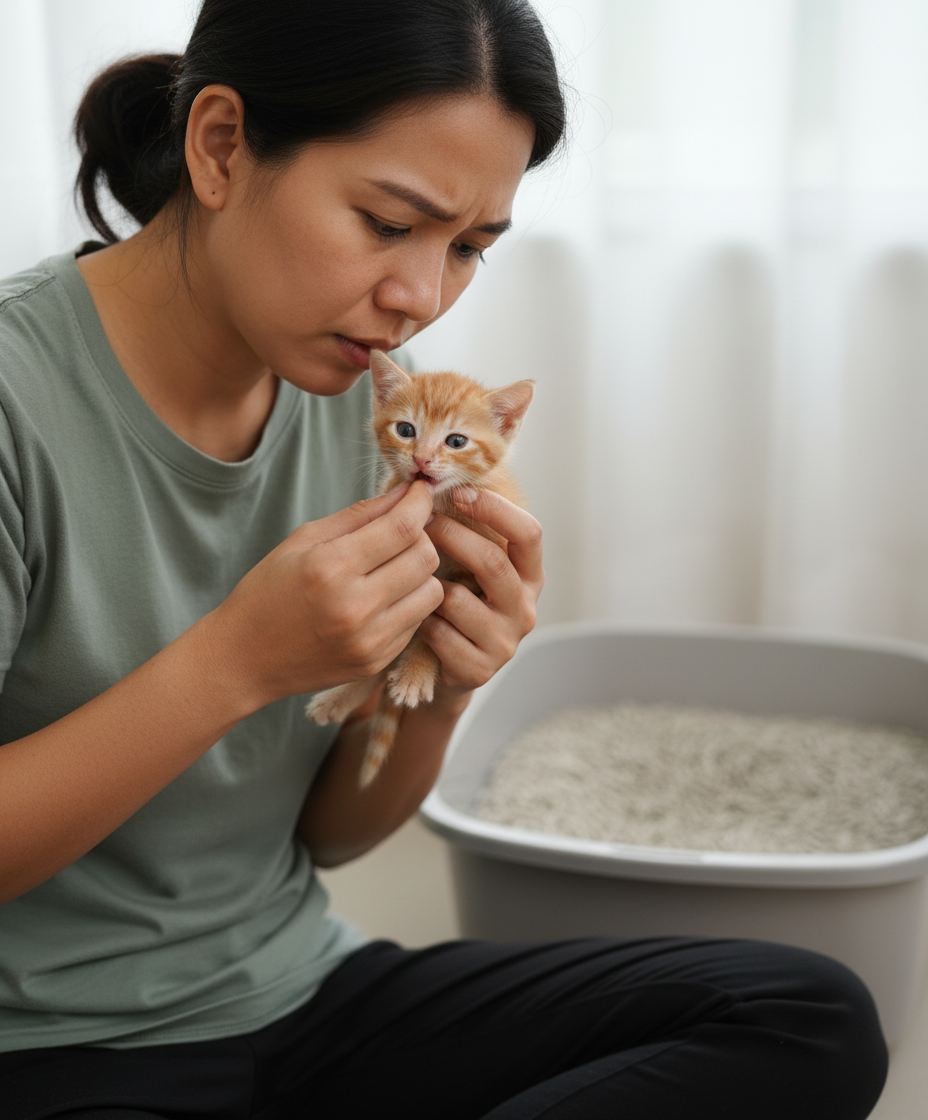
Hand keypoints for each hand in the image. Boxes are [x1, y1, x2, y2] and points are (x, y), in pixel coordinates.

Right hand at [204, 480, 442, 708]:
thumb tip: (404, 493)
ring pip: (432, 592)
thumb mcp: (303, 540)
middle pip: (425, 557)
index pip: (403, 527)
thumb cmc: (268, 591)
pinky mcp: (376, 661)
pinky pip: (417, 622)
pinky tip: (382, 598)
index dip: (419, 503)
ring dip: (420, 572)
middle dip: (423, 536)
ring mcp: (369, 640)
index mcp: (331, 567)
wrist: (244, 659)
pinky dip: (408, 603)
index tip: (420, 492)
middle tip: (403, 531)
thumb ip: (358, 515)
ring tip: (394, 567)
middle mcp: (355, 606)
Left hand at [419, 489, 543, 697]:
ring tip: (414, 582)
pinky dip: (422, 623)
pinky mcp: (481, 669)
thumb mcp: (468, 566)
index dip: (497, 509)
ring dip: (430, 587)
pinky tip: (416, 621)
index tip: (461, 492)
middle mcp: (525, 607)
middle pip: (494, 562)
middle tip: (422, 523)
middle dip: (453, 536)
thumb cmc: (455, 602)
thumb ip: (466, 531)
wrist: (445, 666)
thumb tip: (433, 484)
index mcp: (529, 575)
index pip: (529, 534)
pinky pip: (441, 634)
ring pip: (460, 601)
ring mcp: (506, 642)